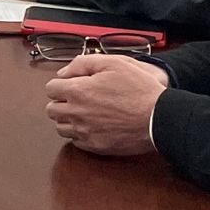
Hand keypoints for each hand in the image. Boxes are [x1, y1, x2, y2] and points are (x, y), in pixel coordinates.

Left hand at [44, 54, 169, 156]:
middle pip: (51, 109)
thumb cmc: (140, 90)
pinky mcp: (96, 146)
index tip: (72, 85)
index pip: (50, 89)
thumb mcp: (113, 63)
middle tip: (77, 99)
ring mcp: (85, 132)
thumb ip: (82, 63)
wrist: (160, 118)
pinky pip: (76, 141)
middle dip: (61, 102)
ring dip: (68, 119)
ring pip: (61, 127)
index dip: (61, 84)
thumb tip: (63, 73)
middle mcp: (76, 113)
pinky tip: (93, 126)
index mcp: (78, 91)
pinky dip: (80, 134)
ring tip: (85, 113)